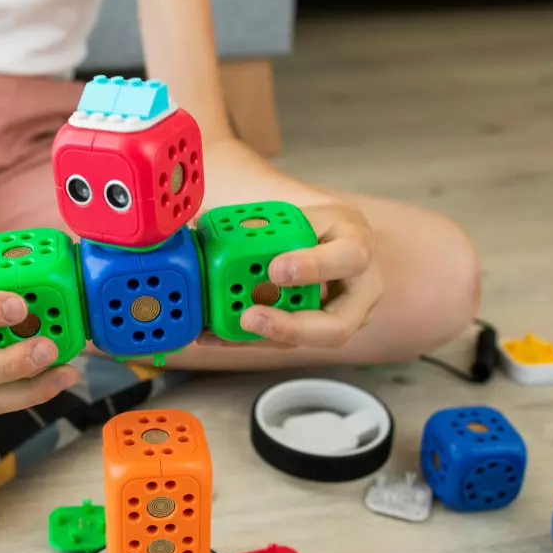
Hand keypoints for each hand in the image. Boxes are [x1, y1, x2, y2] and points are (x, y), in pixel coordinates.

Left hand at [201, 201, 381, 348]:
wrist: (314, 236)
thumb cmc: (304, 222)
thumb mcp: (291, 211)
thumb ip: (258, 221)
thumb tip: (194, 224)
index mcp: (355, 243)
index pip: (350, 257)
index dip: (314, 267)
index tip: (274, 270)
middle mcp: (359, 288)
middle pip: (339, 324)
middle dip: (291, 326)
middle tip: (250, 317)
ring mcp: (343, 316)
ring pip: (307, 341)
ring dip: (264, 337)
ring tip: (222, 328)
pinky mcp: (318, 332)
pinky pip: (285, 341)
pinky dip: (248, 338)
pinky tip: (215, 332)